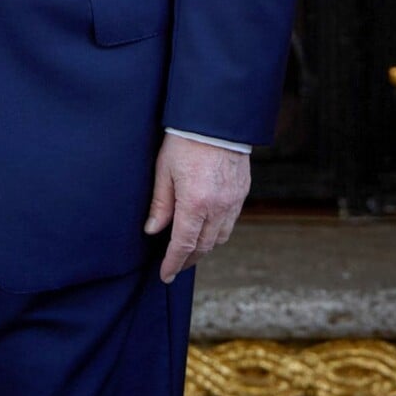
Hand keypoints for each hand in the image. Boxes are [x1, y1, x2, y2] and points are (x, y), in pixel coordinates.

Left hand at [145, 133, 250, 282]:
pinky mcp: (242, 193)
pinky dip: (217, 232)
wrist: (216, 120)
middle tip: (174, 266)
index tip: (165, 275)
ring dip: (204, 247)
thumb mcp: (163, 170)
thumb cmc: (184, 141)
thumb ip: (160, 204)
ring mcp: (234, 201)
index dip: (173, 262)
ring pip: (220, 237)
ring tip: (188, 250)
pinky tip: (205, 229)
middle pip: (204, 246)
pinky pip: (230, 222)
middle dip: (188, 259)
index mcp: (196, 203)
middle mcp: (219, 207)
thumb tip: (153, 230)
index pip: (184, 244)